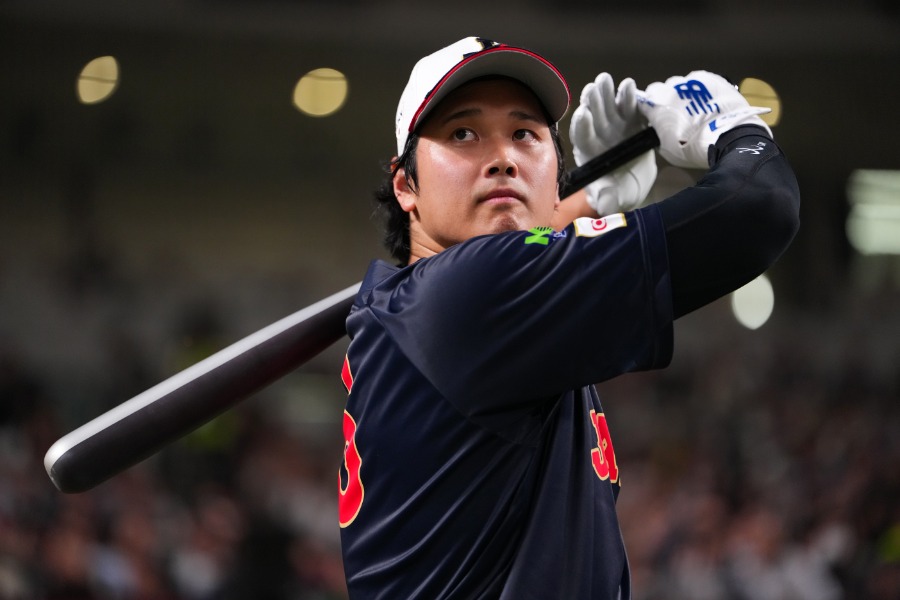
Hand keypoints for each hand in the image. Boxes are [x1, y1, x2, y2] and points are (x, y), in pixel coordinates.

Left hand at [569, 73, 656, 214]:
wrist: (634, 184)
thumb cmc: (619, 192)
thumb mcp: (614, 199)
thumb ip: (608, 199)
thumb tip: (604, 202)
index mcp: (589, 152)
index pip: (582, 136)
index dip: (582, 125)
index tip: (584, 113)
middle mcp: (599, 135)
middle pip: (593, 116)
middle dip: (592, 102)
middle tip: (593, 88)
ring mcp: (615, 126)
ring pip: (608, 106)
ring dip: (606, 93)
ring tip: (606, 79)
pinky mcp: (632, 121)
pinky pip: (629, 107)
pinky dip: (629, 96)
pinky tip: (629, 85)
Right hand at [636, 70, 771, 168]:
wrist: (729, 138)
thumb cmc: (695, 148)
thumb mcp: (667, 148)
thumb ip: (658, 131)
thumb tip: (658, 125)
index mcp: (657, 105)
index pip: (642, 99)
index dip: (648, 108)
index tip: (653, 115)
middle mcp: (672, 88)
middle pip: (661, 88)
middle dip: (665, 99)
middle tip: (675, 113)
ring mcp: (693, 81)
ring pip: (681, 83)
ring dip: (683, 93)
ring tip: (694, 108)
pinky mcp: (711, 78)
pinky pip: (699, 82)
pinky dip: (700, 90)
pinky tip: (707, 102)